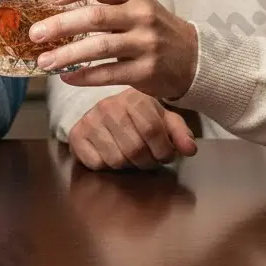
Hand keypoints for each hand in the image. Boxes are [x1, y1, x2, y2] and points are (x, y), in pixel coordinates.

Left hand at [29, 0, 198, 98]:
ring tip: (44, 61)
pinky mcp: (146, 72)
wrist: (192, 58)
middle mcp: (142, 17)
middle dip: (61, 25)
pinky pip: (109, 75)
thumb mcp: (135, 6)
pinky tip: (66, 77)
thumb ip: (104, 3)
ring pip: (99, 48)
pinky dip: (84, 76)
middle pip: (96, 17)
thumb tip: (54, 7)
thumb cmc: (152, 28)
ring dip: (67, 55)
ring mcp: (145, 45)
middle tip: (35, 33)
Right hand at [67, 90, 196, 170]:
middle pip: (134, 148)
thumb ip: (180, 133)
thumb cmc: (141, 118)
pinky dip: (107, 167)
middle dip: (147, 162)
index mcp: (134, 98)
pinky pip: (95, 163)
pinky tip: (111, 154)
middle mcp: (109, 105)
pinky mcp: (76, 134)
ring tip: (131, 156)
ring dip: (128, 166)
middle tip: (148, 158)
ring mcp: (90, 119)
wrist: (108, 111)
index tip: (165, 155)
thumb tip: (189, 149)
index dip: (163, 150)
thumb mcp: (165, 121)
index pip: (152, 129)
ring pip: (116, 159)